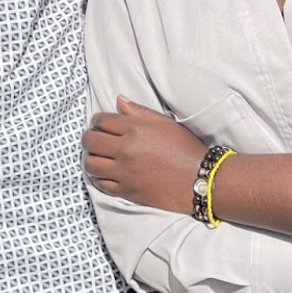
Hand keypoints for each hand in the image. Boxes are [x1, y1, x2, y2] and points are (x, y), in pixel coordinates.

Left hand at [83, 96, 205, 212]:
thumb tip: (119, 101)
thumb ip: (139, 112)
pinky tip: (106, 174)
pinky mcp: (127, 191)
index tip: (102, 125)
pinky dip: (100, 178)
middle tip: (96, 140)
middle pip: (90, 141)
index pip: (101, 120)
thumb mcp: (165, 123)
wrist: (201, 179)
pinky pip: (101, 184)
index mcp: (135, 129)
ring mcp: (124, 171)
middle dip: (90, 138)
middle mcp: (125, 149)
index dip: (98, 121)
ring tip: (99, 158)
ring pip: (90, 164)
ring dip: (91, 159)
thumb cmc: (186, 148)